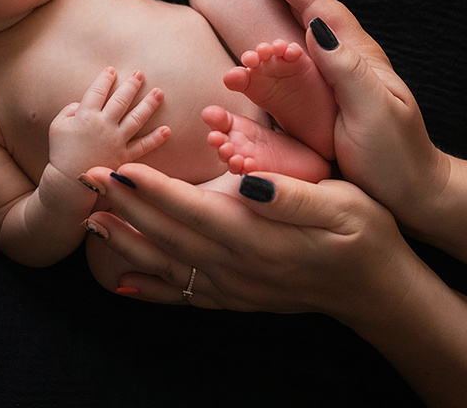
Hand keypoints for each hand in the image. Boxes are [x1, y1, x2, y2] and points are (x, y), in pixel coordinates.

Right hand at [48, 68, 169, 180]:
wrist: (69, 182)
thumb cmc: (61, 153)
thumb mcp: (57, 127)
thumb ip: (68, 111)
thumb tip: (80, 104)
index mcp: (86, 116)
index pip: (98, 91)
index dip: (105, 79)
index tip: (112, 70)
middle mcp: (104, 125)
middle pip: (121, 100)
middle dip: (131, 84)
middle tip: (140, 73)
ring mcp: (116, 141)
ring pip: (136, 118)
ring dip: (149, 104)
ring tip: (159, 93)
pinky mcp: (125, 157)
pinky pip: (143, 146)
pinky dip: (155, 138)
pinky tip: (166, 130)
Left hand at [80, 163, 420, 322]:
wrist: (379, 291)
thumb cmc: (364, 235)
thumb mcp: (341, 204)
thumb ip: (291, 196)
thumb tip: (248, 182)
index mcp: (258, 235)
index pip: (192, 208)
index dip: (151, 189)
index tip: (118, 168)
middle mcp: (238, 265)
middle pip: (169, 235)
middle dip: (124, 207)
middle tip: (87, 180)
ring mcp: (235, 286)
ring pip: (169, 265)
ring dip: (126, 244)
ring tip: (90, 224)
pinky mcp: (237, 297)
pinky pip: (185, 295)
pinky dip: (150, 289)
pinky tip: (121, 284)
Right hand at [232, 0, 448, 226]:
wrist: (413, 196)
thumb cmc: (398, 156)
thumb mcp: (376, 111)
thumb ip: (347, 69)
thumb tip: (315, 24)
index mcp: (354, 54)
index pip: (313, 1)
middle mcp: (337, 59)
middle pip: (298, 3)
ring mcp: (324, 80)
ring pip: (285, 30)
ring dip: (260, 1)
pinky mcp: (313, 105)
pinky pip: (278, 70)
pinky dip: (256, 51)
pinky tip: (240, 46)